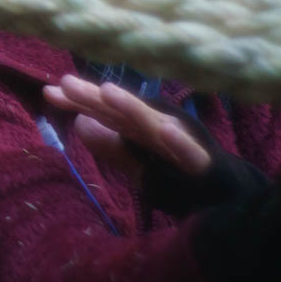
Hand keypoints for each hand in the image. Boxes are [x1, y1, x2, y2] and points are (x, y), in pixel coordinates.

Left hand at [44, 74, 212, 178]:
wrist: (231, 199)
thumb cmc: (182, 174)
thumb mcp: (138, 163)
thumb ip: (110, 146)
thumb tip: (78, 123)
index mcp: (142, 130)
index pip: (106, 113)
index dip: (80, 101)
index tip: (48, 91)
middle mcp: (160, 129)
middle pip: (123, 113)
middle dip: (96, 97)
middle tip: (65, 82)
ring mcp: (183, 144)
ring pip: (154, 125)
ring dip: (133, 108)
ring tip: (108, 91)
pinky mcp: (203, 164)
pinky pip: (191, 153)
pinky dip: (179, 142)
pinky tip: (165, 131)